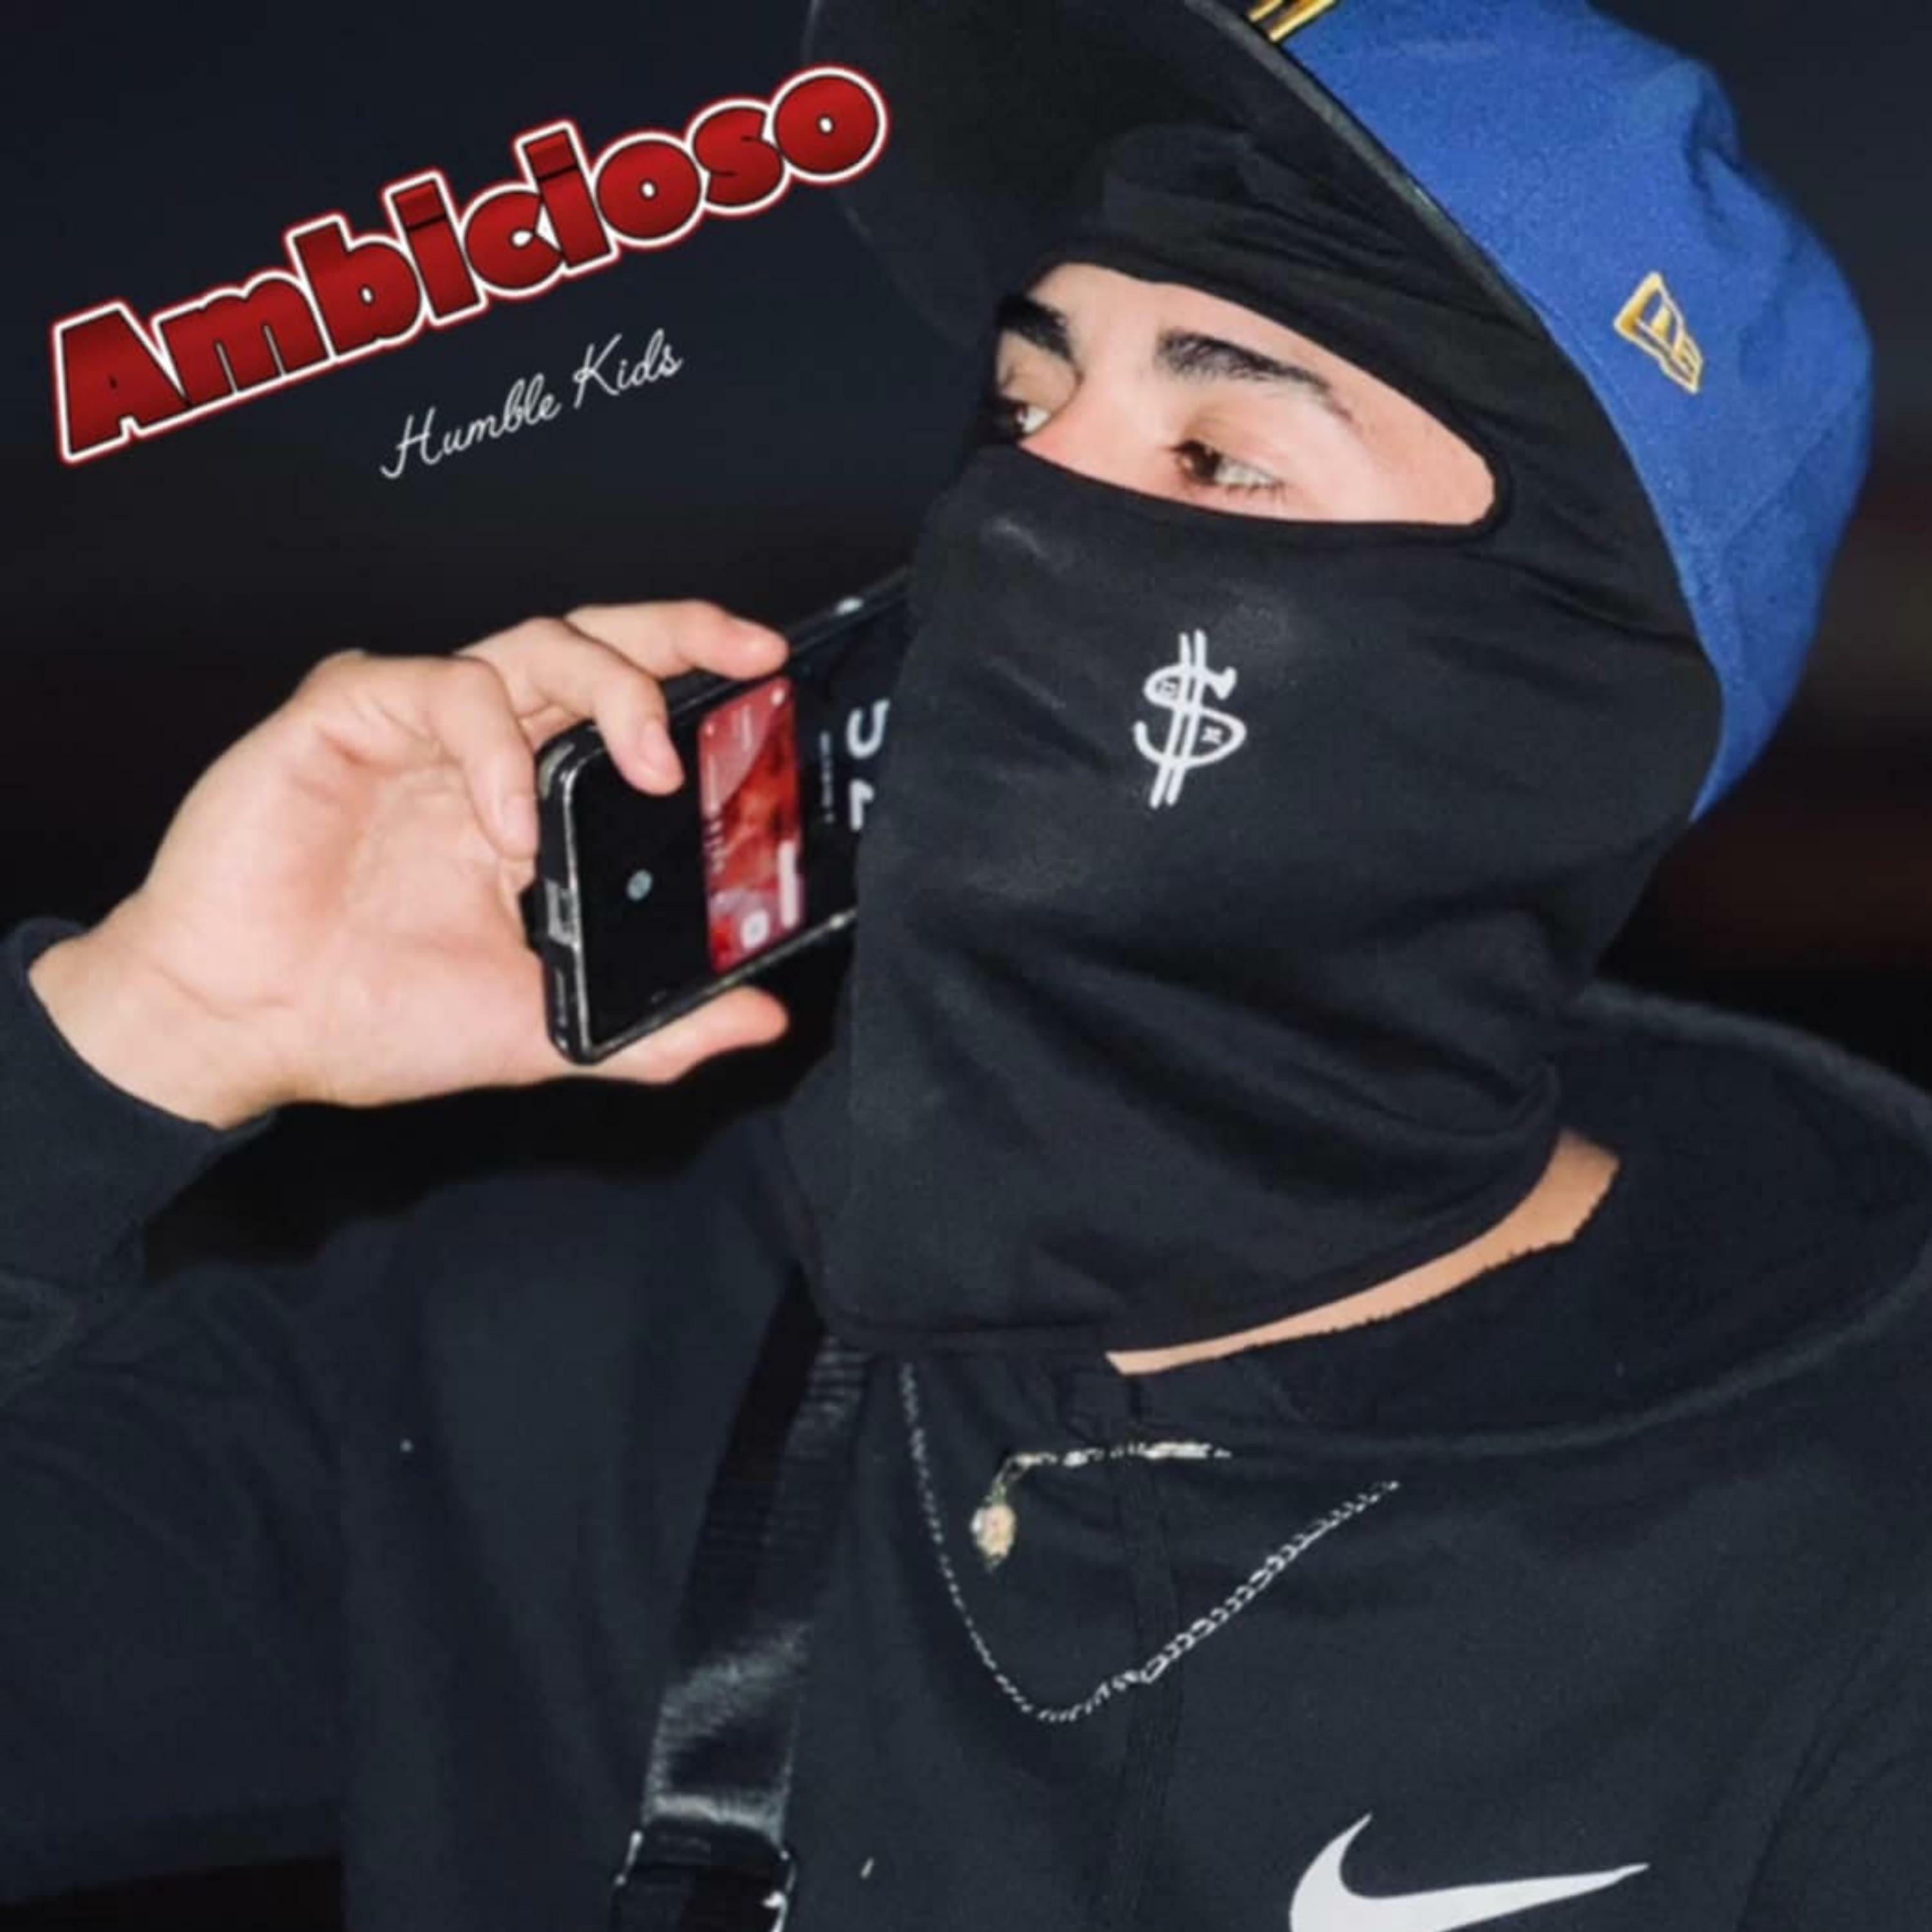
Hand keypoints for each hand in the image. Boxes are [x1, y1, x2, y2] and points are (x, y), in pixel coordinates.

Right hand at [29, 603, 793, 1125]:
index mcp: (533, 799)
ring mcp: (416, 724)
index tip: (774, 686)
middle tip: (749, 655)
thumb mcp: (547, 1027)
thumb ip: (656, 1025)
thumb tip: (761, 1017)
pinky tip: (507, 827)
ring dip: (608, 691)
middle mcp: (483, 747)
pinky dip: (493, 749)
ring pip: (533, 644)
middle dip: (680, 635)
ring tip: (647, 769)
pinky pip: (442, 687)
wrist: (246, 1032)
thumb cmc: (376, 1017)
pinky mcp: (345, 713)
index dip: (699, 683)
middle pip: (596, 645)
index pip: (630, 709)